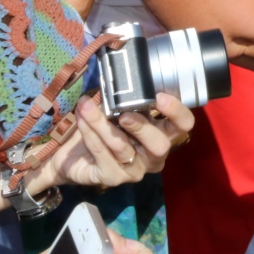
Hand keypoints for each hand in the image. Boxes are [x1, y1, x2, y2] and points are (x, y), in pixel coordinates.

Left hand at [29, 92, 190, 190]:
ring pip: (124, 148)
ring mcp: (134, 170)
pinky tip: (81, 119)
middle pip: (161, 145)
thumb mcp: (119, 108)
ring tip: (87, 106)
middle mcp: (153, 156)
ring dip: (103, 124)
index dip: (177, 112)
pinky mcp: (112, 178)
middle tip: (123, 114)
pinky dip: (90, 133)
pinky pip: (102, 154)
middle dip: (142, 127)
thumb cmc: (102, 125)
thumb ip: (128, 99)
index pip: (183, 126)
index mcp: (162, 134)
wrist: (71, 153)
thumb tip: (123, 76)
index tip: (160, 96)